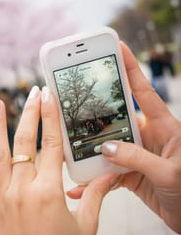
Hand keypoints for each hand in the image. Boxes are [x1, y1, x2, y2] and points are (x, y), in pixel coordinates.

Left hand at [0, 87, 116, 234]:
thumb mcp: (87, 227)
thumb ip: (95, 195)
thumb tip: (107, 172)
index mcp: (49, 192)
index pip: (52, 145)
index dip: (51, 117)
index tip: (48, 96)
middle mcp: (22, 190)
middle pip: (25, 143)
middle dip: (29, 114)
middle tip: (31, 92)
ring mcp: (1, 199)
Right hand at [69, 43, 180, 233]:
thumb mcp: (168, 173)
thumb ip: (137, 158)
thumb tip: (105, 147)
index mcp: (164, 128)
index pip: (143, 93)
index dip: (131, 69)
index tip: (118, 47)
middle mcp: (148, 137)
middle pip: (115, 117)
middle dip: (93, 110)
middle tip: (72, 99)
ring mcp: (136, 155)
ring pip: (105, 145)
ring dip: (87, 150)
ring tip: (66, 146)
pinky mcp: (128, 174)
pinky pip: (105, 172)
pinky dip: (92, 180)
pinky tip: (78, 186)